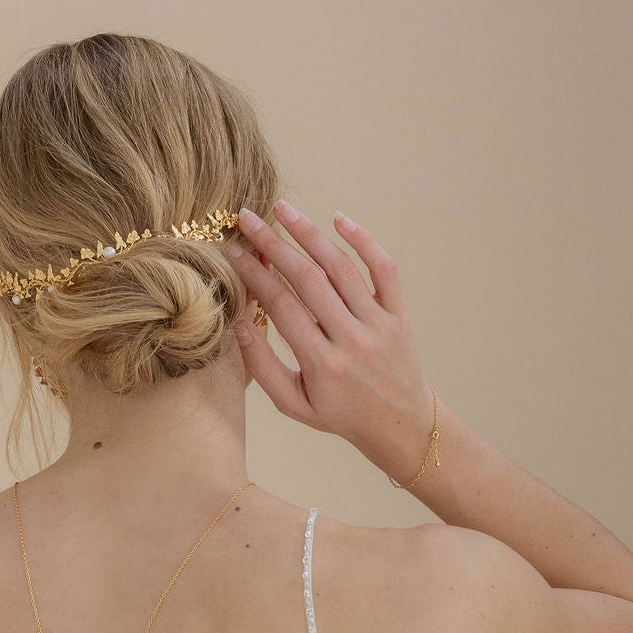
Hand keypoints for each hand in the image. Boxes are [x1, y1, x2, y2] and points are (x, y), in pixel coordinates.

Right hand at [233, 204, 434, 480]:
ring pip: (342, 267)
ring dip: (310, 233)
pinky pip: (384, 269)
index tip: (233, 251)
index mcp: (322, 364)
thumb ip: (263, 367)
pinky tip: (339, 218)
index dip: (254, 274)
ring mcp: (379, 323)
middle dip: (274, 244)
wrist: (400, 424)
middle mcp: (352, 339)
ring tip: (283, 209)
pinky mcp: (400, 313)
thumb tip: (240, 324)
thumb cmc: (340, 414)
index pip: (281, 306)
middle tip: (248, 218)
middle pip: (308, 279)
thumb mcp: (294, 404)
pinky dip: (365, 240)